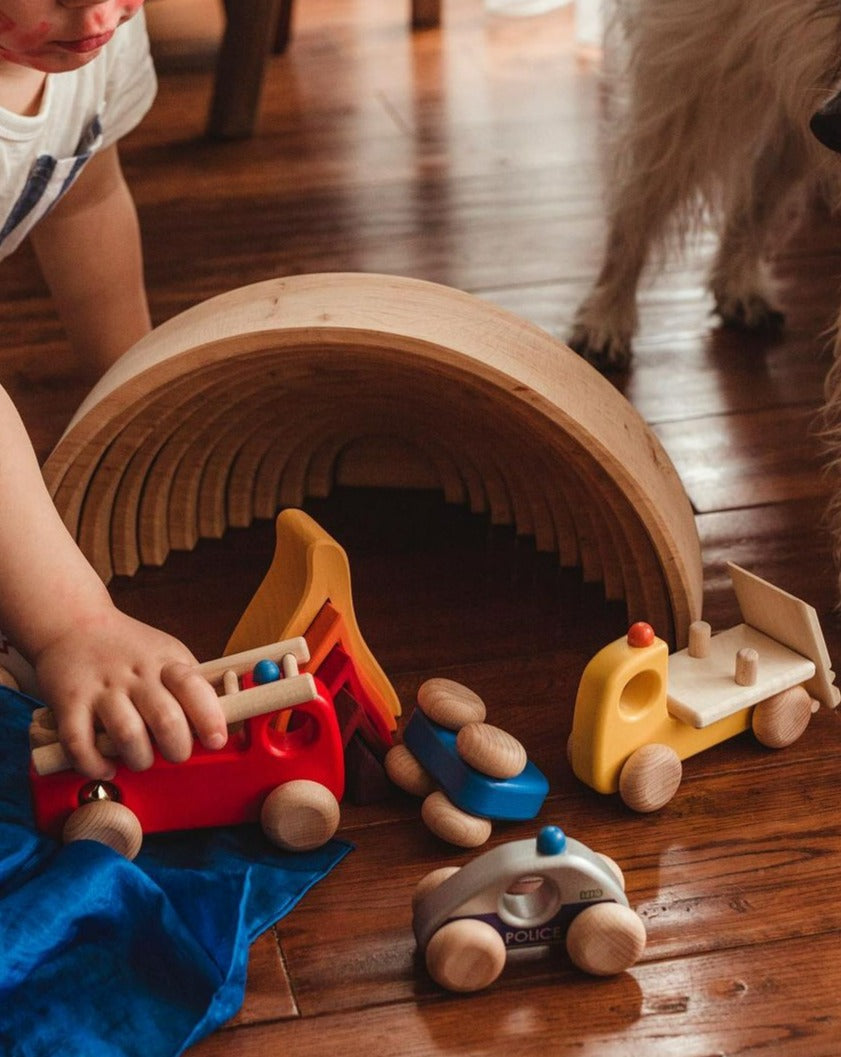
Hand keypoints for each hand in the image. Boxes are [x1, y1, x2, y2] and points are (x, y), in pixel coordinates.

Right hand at [33, 606, 227, 778]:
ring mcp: (101, 689)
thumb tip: (229, 722)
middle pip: (165, 719)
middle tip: (176, 753)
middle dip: (178, 748)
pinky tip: (106, 767)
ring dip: (140, 759)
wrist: (74, 623)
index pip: (193, 687)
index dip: (209, 717)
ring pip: (126, 735)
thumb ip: (193, 685)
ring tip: (141, 759)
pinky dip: (95, 764)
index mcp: (165, 662)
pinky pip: (80, 743)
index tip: (216, 739)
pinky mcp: (69, 703)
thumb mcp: (168, 653)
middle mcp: (134, 675)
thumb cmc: (130, 649)